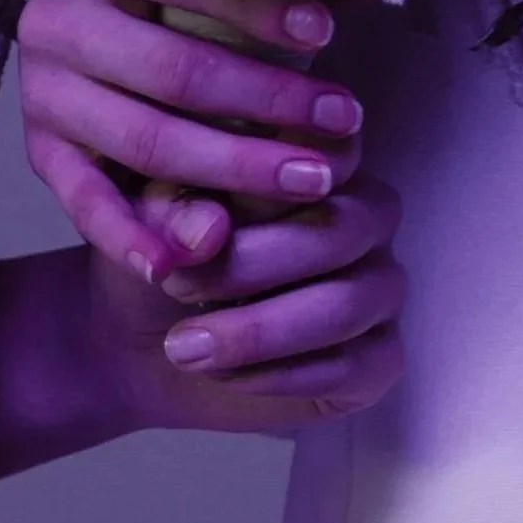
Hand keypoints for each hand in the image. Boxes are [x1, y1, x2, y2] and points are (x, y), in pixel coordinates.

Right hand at [19, 0, 365, 283]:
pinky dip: (136, 238)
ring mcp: (42, 93)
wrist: (77, 41)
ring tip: (312, 178)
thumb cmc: (162, 1)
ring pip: (145, 138)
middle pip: (171, 67)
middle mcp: (53, 20)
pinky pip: (87, 204)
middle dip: (267, 99)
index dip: (254, 1)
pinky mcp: (41, 155)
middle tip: (343, 121)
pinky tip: (192, 258)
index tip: (326, 32)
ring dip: (235, 167)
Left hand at [88, 167, 405, 431]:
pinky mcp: (380, 356)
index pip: (328, 147)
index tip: (211, 208)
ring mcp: (381, 284)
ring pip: (345, 305)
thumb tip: (211, 230)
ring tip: (184, 346)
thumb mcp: (144, 217)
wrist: (141, 339)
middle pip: (338, 229)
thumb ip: (173, 210)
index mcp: (320, 155)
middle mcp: (365, 213)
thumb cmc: (158, 253)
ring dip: (257, 331)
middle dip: (249, 265)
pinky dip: (281, 375)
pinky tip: (224, 374)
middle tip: (174, 287)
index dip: (274, 174)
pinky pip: (355, 366)